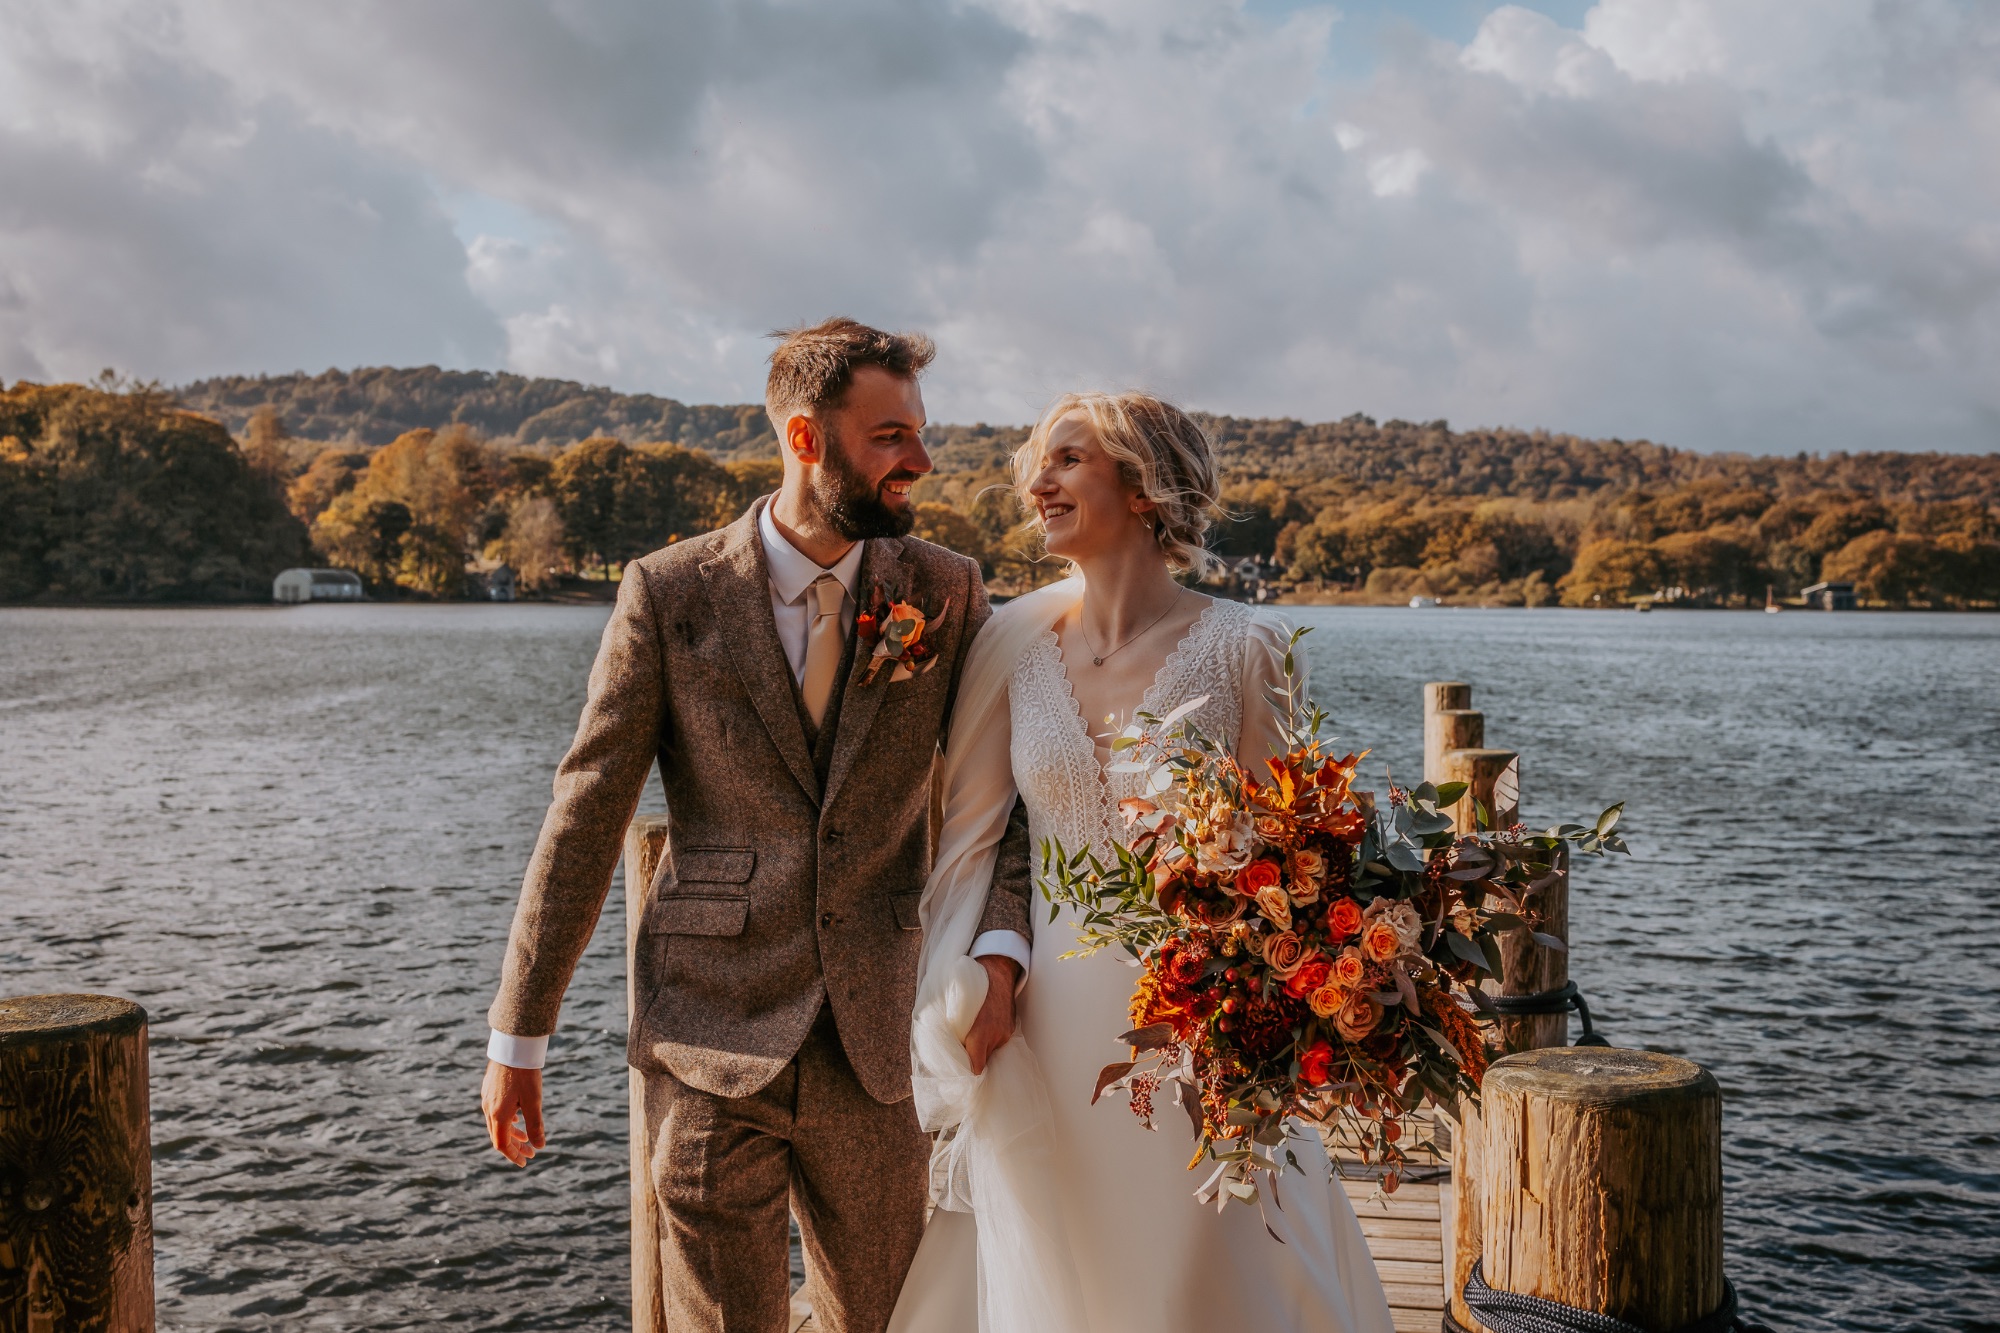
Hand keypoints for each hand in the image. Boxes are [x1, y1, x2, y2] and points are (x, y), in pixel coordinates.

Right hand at [482, 1060, 545, 1166]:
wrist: (512, 1046)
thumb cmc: (525, 1074)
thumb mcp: (534, 1101)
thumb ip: (535, 1125)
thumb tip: (540, 1146)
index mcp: (498, 1115)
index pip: (502, 1144)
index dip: (513, 1155)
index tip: (525, 1162)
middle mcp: (489, 1108)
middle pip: (498, 1135)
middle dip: (515, 1146)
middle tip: (530, 1153)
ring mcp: (488, 1098)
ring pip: (497, 1123)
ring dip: (512, 1133)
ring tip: (526, 1138)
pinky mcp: (490, 1089)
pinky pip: (496, 1112)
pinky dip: (507, 1120)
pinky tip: (517, 1118)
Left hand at [962, 954, 1021, 1074]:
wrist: (997, 974)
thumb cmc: (970, 990)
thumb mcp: (957, 1010)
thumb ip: (954, 1032)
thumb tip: (945, 1047)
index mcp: (980, 1033)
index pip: (976, 1066)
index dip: (968, 1072)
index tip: (960, 1073)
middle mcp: (995, 1036)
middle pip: (983, 1060)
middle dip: (973, 1058)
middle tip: (962, 1053)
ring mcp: (1005, 1033)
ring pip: (991, 1051)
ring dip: (982, 1048)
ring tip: (973, 1038)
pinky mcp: (1011, 1029)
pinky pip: (999, 1042)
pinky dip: (991, 1039)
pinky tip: (984, 1030)